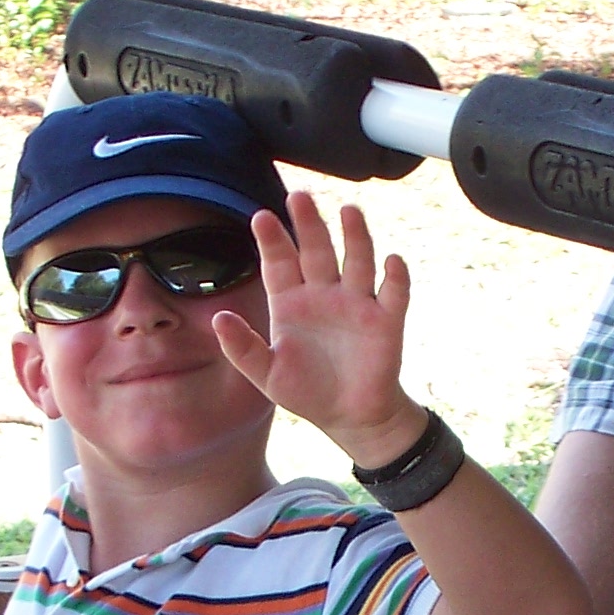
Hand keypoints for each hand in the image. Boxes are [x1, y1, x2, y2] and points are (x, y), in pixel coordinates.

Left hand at [212, 191, 423, 460]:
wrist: (350, 417)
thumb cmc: (307, 391)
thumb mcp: (266, 374)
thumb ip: (242, 348)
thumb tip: (218, 318)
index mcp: (291, 303)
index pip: (280, 263)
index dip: (273, 241)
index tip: (261, 217)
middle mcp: (324, 294)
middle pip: (317, 251)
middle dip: (309, 225)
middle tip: (299, 197)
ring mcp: (356, 304)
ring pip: (357, 261)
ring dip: (355, 237)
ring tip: (349, 211)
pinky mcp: (386, 321)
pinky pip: (393, 293)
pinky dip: (395, 277)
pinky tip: (391, 261)